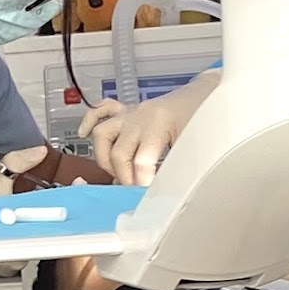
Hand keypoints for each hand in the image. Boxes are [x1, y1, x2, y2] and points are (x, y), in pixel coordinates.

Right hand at [79, 71, 218, 184]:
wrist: (204, 94)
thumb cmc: (203, 118)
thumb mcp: (196, 144)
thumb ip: (179, 165)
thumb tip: (162, 192)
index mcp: (159, 123)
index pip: (142, 160)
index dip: (141, 183)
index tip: (146, 196)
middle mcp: (139, 116)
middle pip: (118, 152)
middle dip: (124, 177)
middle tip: (134, 190)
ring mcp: (130, 112)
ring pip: (102, 133)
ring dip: (104, 158)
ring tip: (116, 173)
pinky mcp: (126, 110)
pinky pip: (99, 111)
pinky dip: (89, 122)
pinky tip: (84, 135)